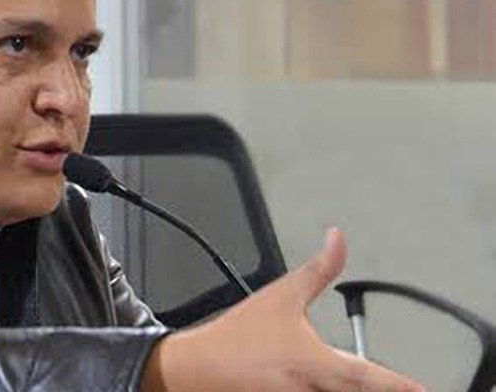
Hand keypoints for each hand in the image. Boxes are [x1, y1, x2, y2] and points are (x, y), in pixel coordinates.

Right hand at [141, 229, 425, 391]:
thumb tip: (337, 239)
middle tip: (364, 373)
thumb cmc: (236, 338)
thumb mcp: (281, 296)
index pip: (378, 381)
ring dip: (342, 388)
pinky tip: (307, 382)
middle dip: (368, 383)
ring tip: (318, 372)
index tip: (421, 387)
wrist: (194, 369)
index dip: (404, 385)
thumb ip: (318, 271)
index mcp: (322, 366)